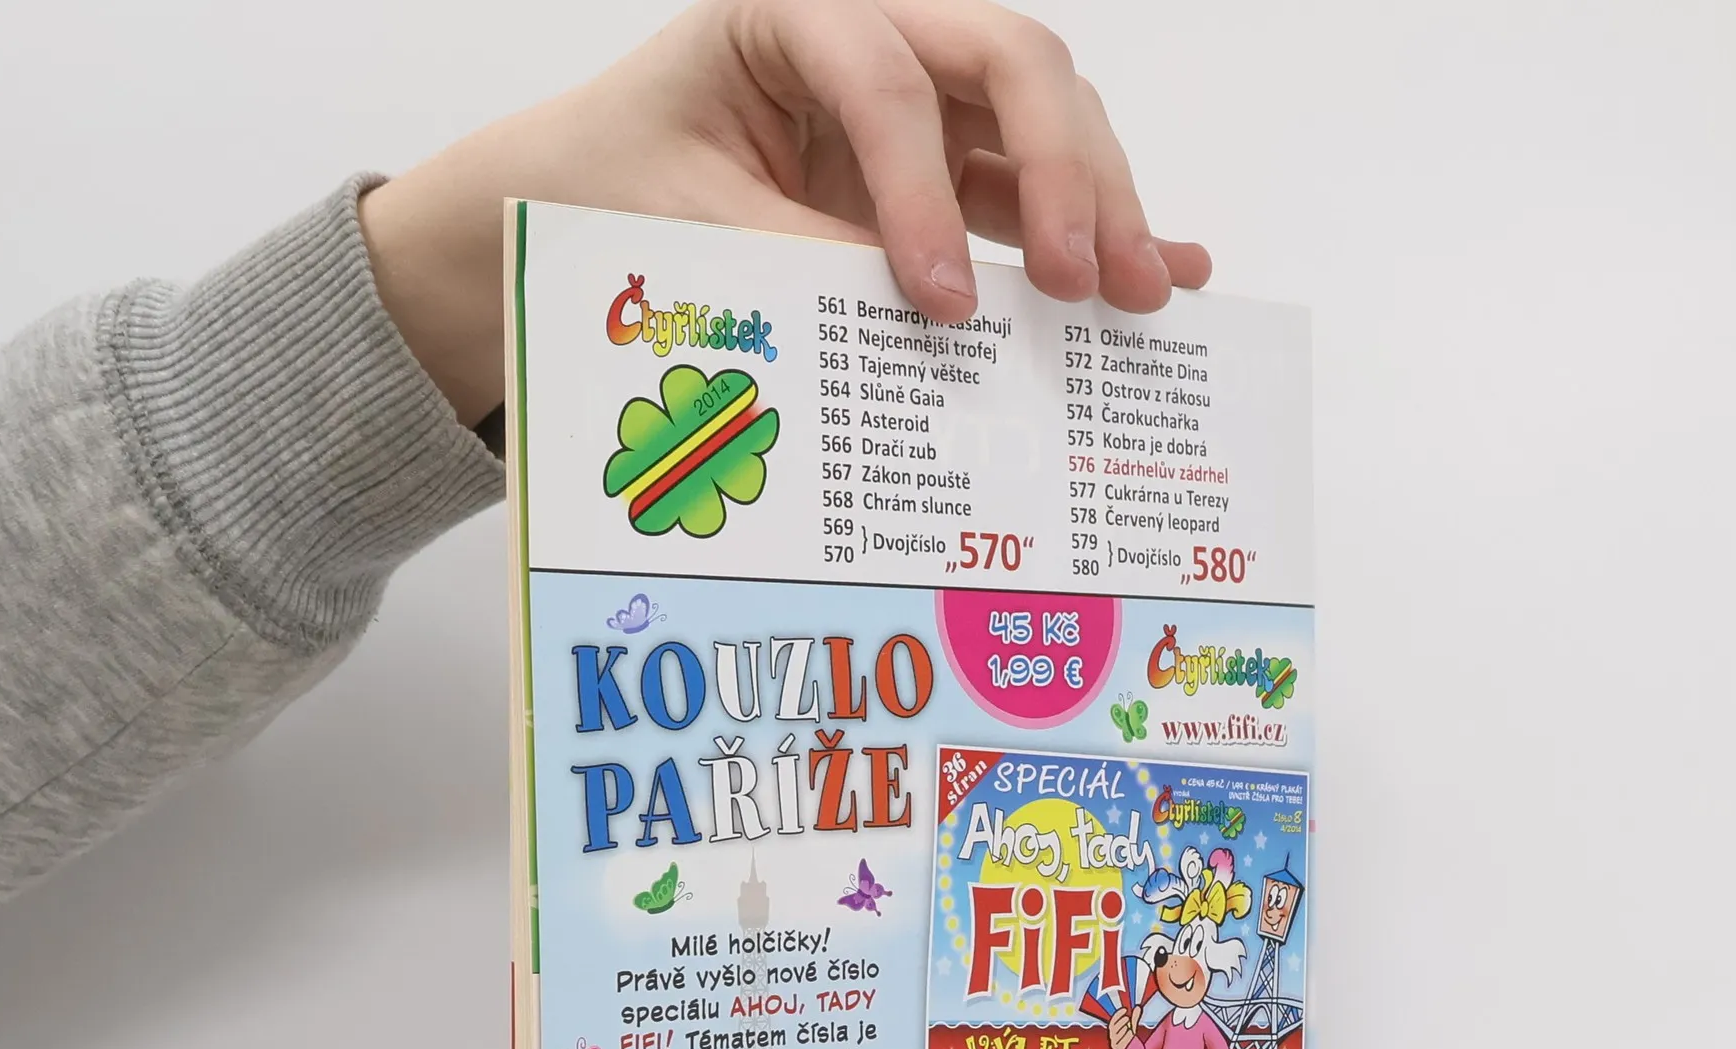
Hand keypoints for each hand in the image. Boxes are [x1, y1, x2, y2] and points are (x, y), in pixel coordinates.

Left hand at [360, 0, 1210, 424]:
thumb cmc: (610, 193)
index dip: (923, 191)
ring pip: (1042, 116)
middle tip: (1085, 279)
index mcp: (791, 14)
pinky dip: (1089, 224)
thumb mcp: (691, 231)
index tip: (938, 303)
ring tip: (1139, 294)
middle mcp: (872, 34)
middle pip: (1008, 63)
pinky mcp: (939, 163)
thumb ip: (806, 265)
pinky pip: (1027, 184)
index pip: (887, 81)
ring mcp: (917, 97)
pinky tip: (1162, 264)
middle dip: (1064, 168)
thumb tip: (932, 329)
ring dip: (1099, 200)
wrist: (574, 204)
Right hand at [1107, 1007, 1135, 1048]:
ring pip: (1116, 1034)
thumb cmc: (1132, 1039)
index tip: (1125, 1009)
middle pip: (1112, 1027)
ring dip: (1123, 1029)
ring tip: (1130, 1028)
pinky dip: (1125, 1036)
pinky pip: (1120, 1041)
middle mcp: (1112, 1037)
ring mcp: (1114, 1043)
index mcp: (1114, 1031)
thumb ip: (1135, 1018)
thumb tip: (1137, 1007)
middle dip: (1120, 1022)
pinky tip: (1130, 1034)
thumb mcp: (1133, 1027)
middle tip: (1127, 1018)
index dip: (1118, 1015)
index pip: (1113, 1021)